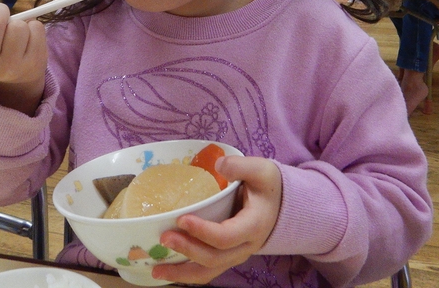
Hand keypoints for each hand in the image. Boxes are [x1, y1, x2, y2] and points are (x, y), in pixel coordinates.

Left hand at [152, 155, 281, 284]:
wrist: (282, 205)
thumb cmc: (269, 186)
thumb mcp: (262, 170)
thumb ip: (241, 166)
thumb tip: (218, 165)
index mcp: (254, 226)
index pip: (226, 237)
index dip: (202, 231)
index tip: (182, 218)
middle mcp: (245, 247)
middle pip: (214, 258)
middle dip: (187, 250)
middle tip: (164, 237)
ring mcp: (236, 255)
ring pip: (209, 271)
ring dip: (182, 273)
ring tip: (156, 269)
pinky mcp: (228, 256)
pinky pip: (208, 270)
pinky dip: (187, 273)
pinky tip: (166, 269)